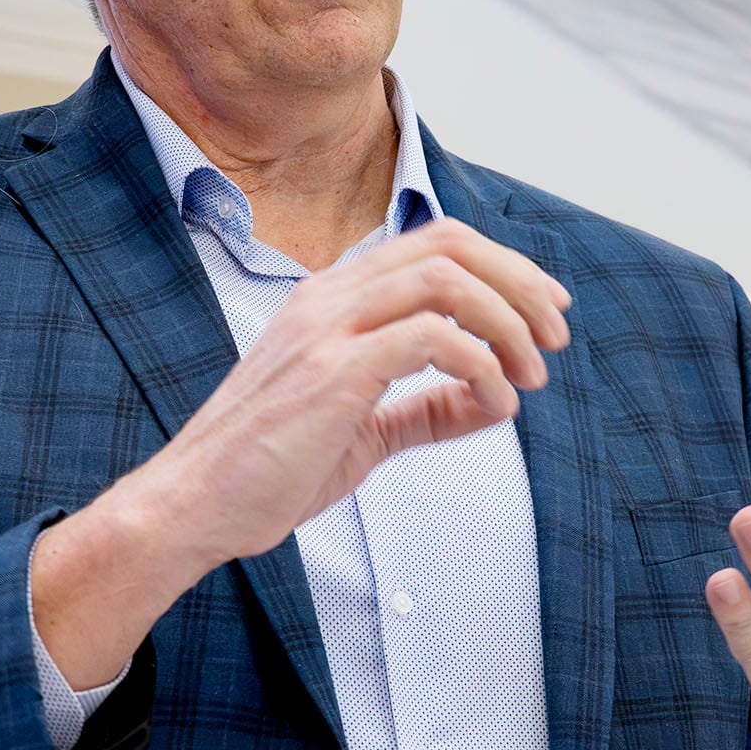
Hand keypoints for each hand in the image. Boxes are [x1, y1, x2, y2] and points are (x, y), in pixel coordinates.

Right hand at [32, 217, 568, 685]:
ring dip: (508, 324)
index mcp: (333, 299)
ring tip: (532, 376)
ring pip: (446, 280)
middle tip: (557, 336)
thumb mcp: (362, 431)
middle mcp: (330, 297)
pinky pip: (432, 339)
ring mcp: (328, 328)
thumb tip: (493, 398)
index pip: (434, 243)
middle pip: (449, 245)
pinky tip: (495, 405)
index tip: (546, 312)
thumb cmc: (267, 471)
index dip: (503, 267)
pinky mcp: (333, 371)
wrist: (193, 506)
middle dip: (519, 284)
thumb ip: (423, 408)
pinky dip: (481, 367)